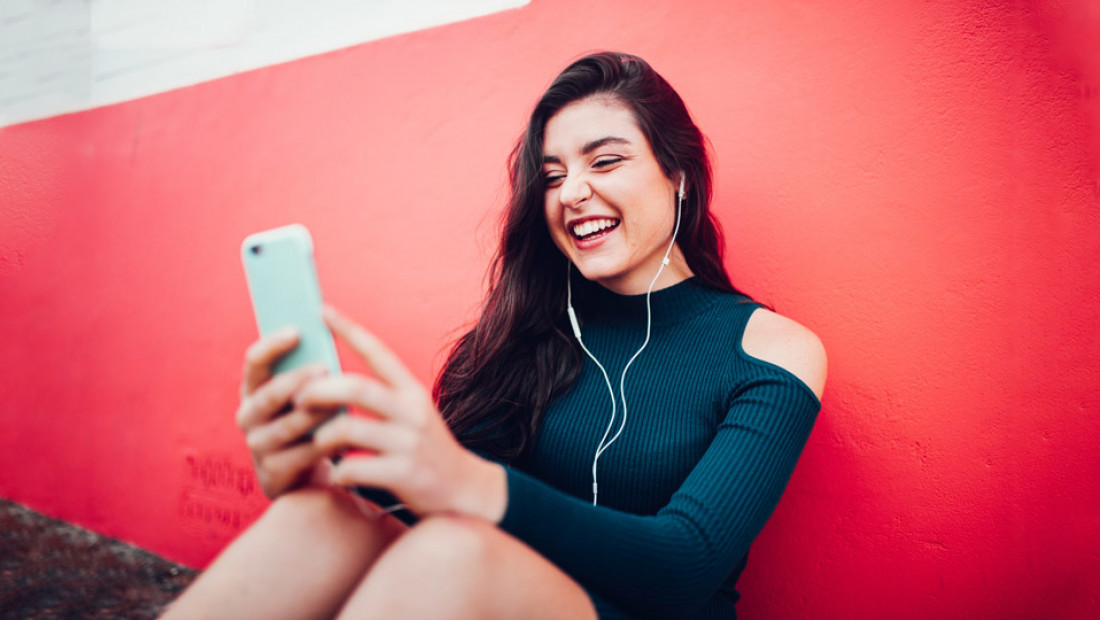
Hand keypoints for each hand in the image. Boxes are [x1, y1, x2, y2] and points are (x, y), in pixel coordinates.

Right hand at [235, 329, 337, 497]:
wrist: (306, 474)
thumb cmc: (311, 420)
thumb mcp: (305, 393)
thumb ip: (311, 369)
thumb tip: (332, 329)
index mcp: (253, 390)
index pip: (254, 362)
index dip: (272, 345)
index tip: (297, 331)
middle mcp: (248, 416)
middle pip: (269, 394)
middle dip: (297, 379)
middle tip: (324, 368)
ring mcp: (257, 446)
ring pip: (288, 425)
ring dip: (316, 412)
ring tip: (341, 400)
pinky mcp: (273, 473)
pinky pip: (302, 454)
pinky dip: (326, 443)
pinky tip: (347, 434)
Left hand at [295, 306, 506, 521]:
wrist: (465, 491)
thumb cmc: (427, 452)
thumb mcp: (413, 416)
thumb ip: (383, 400)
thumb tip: (332, 384)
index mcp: (412, 392)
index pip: (378, 352)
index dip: (349, 329)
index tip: (321, 310)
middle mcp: (413, 412)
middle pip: (357, 389)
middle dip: (320, 390)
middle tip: (297, 397)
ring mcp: (409, 443)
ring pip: (349, 429)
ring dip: (322, 436)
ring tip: (315, 443)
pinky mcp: (405, 474)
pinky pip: (354, 468)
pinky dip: (338, 471)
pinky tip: (339, 474)